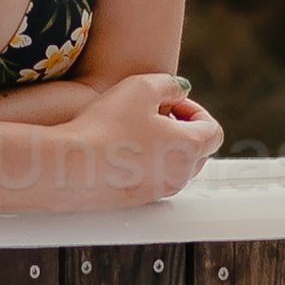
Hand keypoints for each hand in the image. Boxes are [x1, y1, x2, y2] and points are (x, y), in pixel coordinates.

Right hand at [64, 69, 220, 201]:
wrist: (70, 166)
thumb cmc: (106, 126)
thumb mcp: (142, 86)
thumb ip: (169, 84)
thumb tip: (178, 91)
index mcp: (189, 148)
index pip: (213, 131)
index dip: (195, 110)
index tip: (171, 102)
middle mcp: (179, 175)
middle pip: (199, 152)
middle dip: (183, 129)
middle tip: (155, 115)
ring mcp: (158, 192)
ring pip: (175, 167)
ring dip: (165, 147)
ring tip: (135, 130)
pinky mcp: (136, 201)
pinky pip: (152, 180)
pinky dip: (146, 163)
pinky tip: (120, 148)